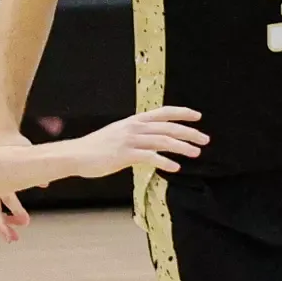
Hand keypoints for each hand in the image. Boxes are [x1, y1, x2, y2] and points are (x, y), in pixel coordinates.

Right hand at [0, 129, 33, 244]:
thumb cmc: (13, 143)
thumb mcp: (25, 151)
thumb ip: (34, 164)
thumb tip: (45, 183)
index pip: (4, 199)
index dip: (13, 212)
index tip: (25, 222)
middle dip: (1, 226)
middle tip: (12, 239)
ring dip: (3, 224)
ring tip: (14, 237)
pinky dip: (6, 215)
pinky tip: (16, 222)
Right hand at [68, 107, 206, 179]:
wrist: (76, 154)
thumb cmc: (98, 147)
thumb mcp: (120, 134)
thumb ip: (138, 134)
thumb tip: (155, 140)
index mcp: (134, 121)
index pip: (163, 112)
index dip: (182, 113)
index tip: (198, 116)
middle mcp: (134, 127)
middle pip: (168, 127)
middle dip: (189, 133)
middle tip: (205, 140)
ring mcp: (129, 140)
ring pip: (162, 141)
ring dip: (182, 147)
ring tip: (196, 153)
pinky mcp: (124, 155)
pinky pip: (150, 157)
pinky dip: (165, 162)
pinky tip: (175, 167)